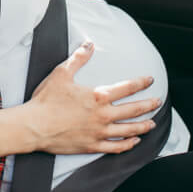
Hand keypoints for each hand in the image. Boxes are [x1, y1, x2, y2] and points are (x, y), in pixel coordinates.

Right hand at [21, 41, 159, 154]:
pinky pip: (116, 147)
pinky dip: (127, 144)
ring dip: (143, 126)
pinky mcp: (92, 146)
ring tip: (152, 123)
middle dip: (149, 105)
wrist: (34, 126)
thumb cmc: (46, 100)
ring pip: (128, 130)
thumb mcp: (61, 73)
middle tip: (158, 102)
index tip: (150, 80)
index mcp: (98, 96)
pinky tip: (134, 141)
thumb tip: (89, 44)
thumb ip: (78, 58)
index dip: (141, 83)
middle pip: (133, 110)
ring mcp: (99, 132)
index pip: (126, 88)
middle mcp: (103, 115)